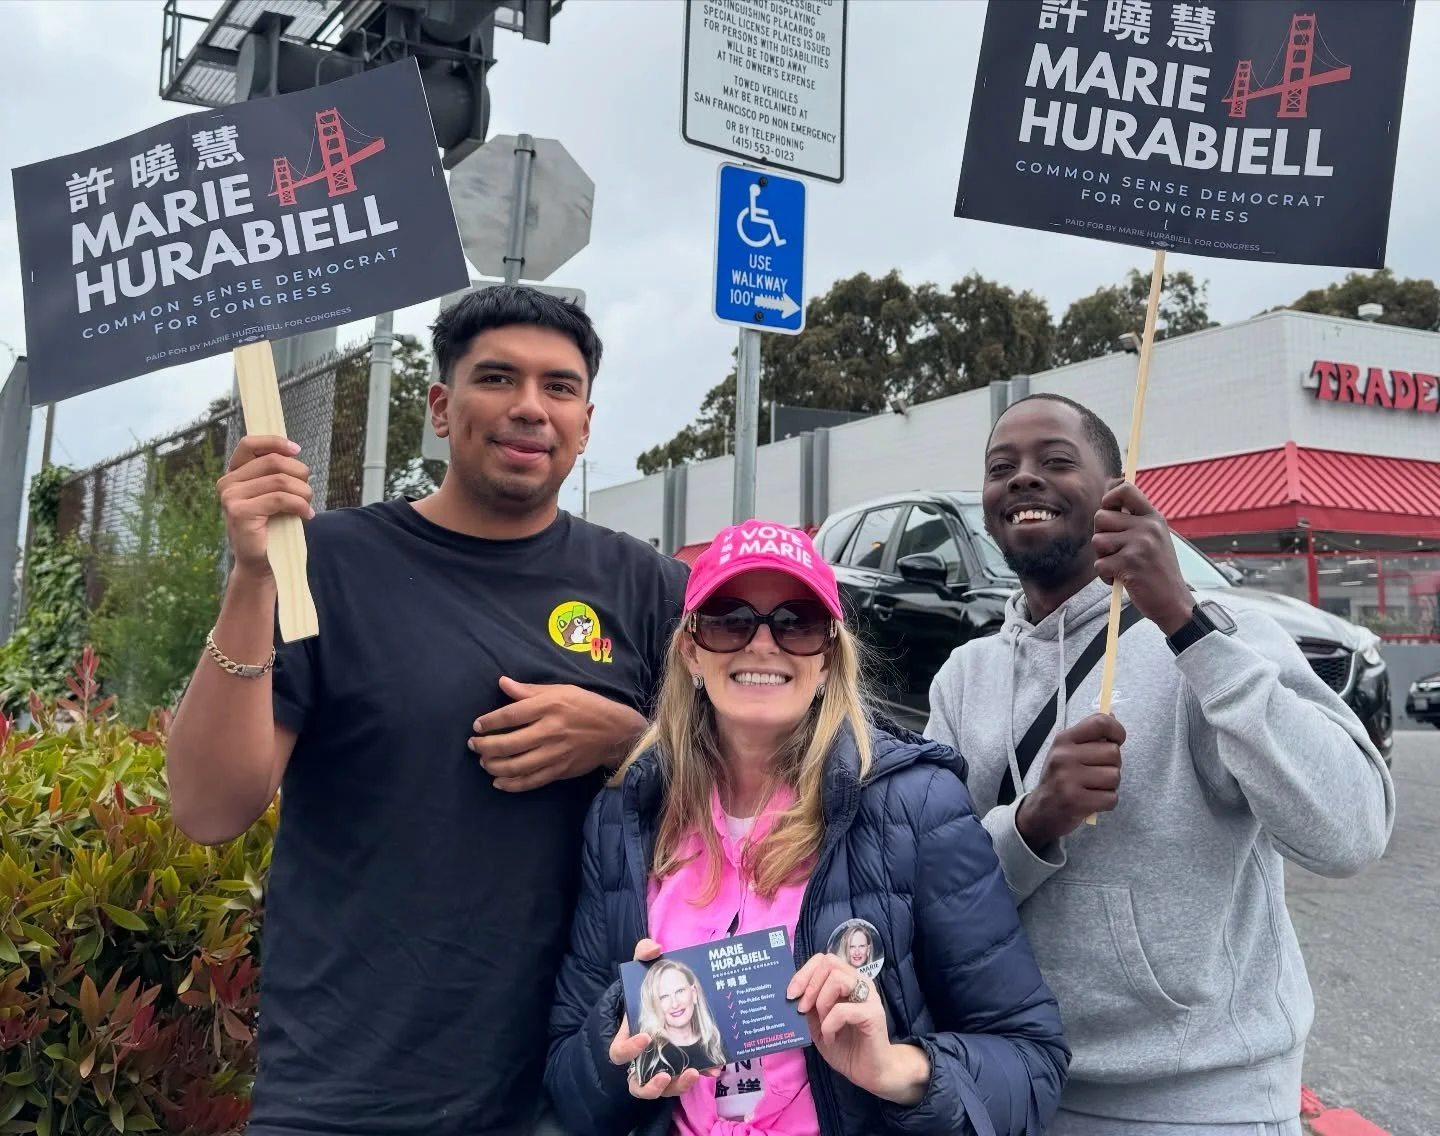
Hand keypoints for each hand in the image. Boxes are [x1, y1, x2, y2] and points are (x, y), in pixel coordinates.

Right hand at [217, 435, 313, 577]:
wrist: (261, 562)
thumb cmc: (271, 527)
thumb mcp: (273, 494)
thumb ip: (275, 473)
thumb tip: (293, 451)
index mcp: (234, 474)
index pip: (249, 444)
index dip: (274, 442)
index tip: (296, 450)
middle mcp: (228, 483)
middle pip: (273, 461)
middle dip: (299, 473)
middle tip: (307, 491)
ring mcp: (231, 498)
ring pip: (280, 481)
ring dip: (303, 492)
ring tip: (307, 505)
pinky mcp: (241, 513)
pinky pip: (280, 499)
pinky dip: (300, 505)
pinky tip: (306, 515)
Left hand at [471, 679, 646, 791]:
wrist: (615, 732)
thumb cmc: (585, 706)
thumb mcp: (561, 690)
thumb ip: (529, 690)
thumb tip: (502, 683)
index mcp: (549, 707)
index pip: (510, 715)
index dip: (489, 722)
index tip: (477, 726)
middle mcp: (550, 731)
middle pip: (508, 743)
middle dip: (485, 746)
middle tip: (474, 745)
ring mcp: (555, 754)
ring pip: (516, 766)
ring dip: (494, 766)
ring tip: (484, 762)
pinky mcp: (560, 771)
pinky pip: (531, 781)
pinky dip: (511, 784)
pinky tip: (499, 782)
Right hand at [608, 939, 714, 1098]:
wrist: (661, 1002)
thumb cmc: (648, 991)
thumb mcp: (644, 970)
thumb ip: (643, 955)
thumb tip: (654, 948)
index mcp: (628, 1038)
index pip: (619, 1053)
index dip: (629, 1049)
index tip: (646, 1037)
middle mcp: (642, 1059)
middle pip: (638, 1085)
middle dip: (651, 1085)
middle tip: (665, 1074)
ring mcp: (660, 1066)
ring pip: (662, 1089)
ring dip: (677, 1086)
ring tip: (693, 1074)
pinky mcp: (680, 1067)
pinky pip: (686, 1079)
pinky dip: (699, 1075)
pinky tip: (714, 1068)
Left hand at [787, 953, 928, 1105]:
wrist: (869, 1073)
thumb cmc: (845, 1047)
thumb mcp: (818, 1024)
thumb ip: (809, 1006)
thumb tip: (791, 993)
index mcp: (847, 981)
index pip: (824, 959)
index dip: (803, 973)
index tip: (791, 994)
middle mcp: (859, 982)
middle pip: (829, 963)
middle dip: (809, 985)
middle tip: (802, 1009)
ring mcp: (869, 996)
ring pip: (837, 979)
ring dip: (821, 1003)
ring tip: (822, 1025)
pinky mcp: (873, 1014)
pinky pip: (842, 1010)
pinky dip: (829, 1024)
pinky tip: (830, 1037)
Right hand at [1016, 713, 1125, 848]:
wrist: (1040, 812)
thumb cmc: (1059, 779)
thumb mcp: (1066, 752)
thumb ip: (1088, 737)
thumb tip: (1111, 716)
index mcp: (1063, 740)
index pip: (1100, 723)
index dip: (1117, 730)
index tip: (1117, 740)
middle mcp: (1064, 756)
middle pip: (1114, 753)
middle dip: (1112, 765)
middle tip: (1097, 773)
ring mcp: (1068, 779)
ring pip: (1115, 776)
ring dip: (1110, 786)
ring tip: (1093, 788)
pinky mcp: (1076, 802)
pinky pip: (1112, 798)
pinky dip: (1107, 802)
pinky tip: (1092, 801)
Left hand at [1092, 481, 1194, 635]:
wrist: (1173, 602)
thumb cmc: (1158, 571)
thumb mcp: (1154, 539)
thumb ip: (1133, 522)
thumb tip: (1104, 503)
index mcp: (1154, 517)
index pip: (1126, 489)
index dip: (1109, 497)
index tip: (1109, 511)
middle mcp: (1148, 527)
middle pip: (1101, 517)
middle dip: (1101, 535)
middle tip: (1115, 551)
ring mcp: (1139, 544)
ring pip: (1097, 541)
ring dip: (1103, 557)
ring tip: (1121, 566)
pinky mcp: (1129, 563)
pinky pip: (1099, 564)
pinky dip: (1105, 576)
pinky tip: (1121, 579)